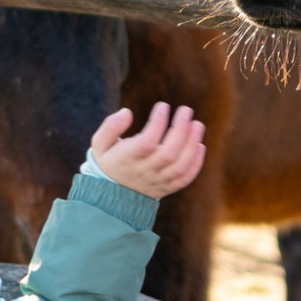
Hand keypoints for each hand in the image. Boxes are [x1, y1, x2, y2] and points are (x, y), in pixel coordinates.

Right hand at [89, 102, 204, 199]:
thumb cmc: (109, 161)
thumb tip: (126, 112)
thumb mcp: (100, 144)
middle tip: (186, 110)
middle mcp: (144, 171)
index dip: (157, 123)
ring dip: (192, 144)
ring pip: (179, 166)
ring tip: (198, 125)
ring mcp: (157, 181)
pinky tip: (200, 146)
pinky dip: (196, 164)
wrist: (112, 194)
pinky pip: (185, 179)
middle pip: (168, 153)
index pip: (146, 142)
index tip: (163, 106)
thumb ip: (110, 126)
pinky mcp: (167, 188)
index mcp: (127, 158)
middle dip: (180, 129)